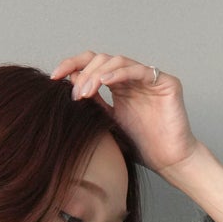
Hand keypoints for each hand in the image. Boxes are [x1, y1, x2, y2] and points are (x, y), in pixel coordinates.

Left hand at [49, 52, 199, 177]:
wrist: (168, 161)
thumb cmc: (141, 147)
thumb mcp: (107, 123)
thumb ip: (93, 104)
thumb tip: (69, 84)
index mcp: (118, 86)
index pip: (92, 65)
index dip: (72, 66)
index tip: (53, 77)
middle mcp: (132, 78)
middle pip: (102, 60)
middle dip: (84, 73)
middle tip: (75, 94)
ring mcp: (149, 78)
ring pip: (118, 62)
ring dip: (98, 74)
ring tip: (86, 91)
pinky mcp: (165, 82)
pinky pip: (140, 71)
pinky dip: (121, 73)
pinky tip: (105, 82)